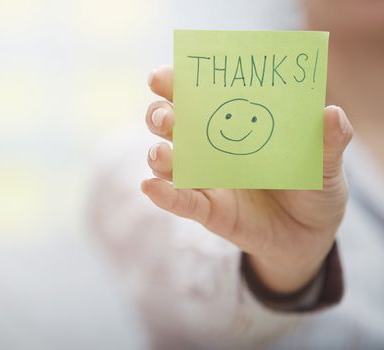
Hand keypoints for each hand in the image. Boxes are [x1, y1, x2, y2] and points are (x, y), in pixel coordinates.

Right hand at [142, 66, 352, 293]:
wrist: (311, 233)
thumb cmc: (313, 184)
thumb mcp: (327, 161)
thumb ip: (330, 139)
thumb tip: (330, 113)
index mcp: (234, 123)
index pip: (197, 97)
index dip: (176, 84)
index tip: (163, 75)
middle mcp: (211, 148)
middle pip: (172, 126)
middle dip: (160, 115)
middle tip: (166, 116)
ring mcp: (207, 180)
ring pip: (170, 163)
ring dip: (159, 155)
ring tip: (162, 153)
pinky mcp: (209, 212)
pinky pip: (182, 203)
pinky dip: (165, 196)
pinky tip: (150, 187)